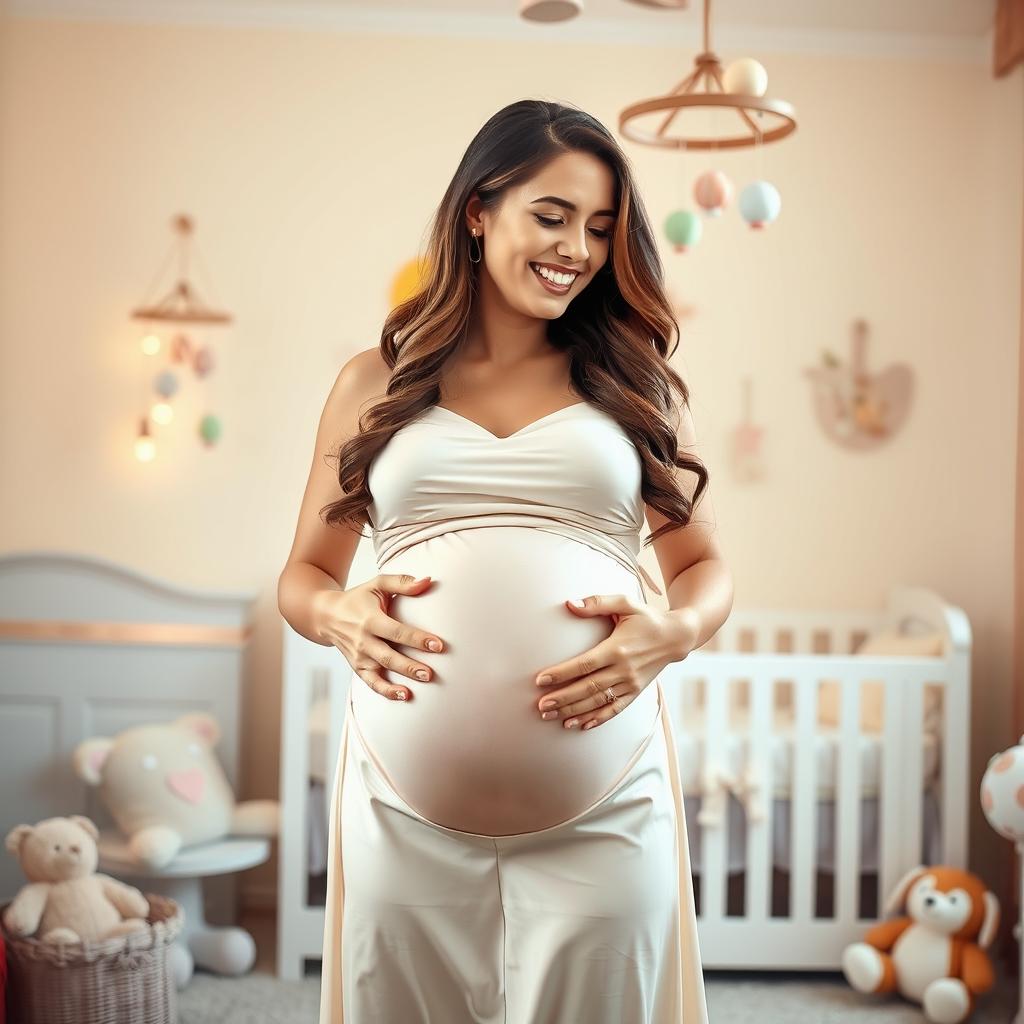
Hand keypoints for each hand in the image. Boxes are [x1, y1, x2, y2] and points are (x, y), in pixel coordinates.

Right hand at [314, 574, 444, 701]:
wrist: (326, 615)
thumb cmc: (358, 598)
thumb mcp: (377, 584)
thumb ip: (402, 583)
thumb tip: (428, 581)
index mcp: (370, 620)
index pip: (397, 632)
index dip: (418, 639)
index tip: (438, 645)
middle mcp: (363, 640)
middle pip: (389, 656)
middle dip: (410, 666)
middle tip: (431, 673)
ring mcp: (359, 657)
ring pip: (381, 672)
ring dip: (401, 680)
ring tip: (423, 684)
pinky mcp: (357, 667)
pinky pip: (371, 683)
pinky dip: (386, 691)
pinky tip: (404, 695)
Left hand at [534, 593, 696, 730]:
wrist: (677, 637)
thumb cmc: (647, 618)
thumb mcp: (625, 603)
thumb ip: (597, 602)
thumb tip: (570, 603)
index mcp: (617, 648)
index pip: (584, 665)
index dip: (562, 673)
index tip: (541, 680)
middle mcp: (624, 670)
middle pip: (588, 688)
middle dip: (563, 698)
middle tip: (541, 706)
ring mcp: (631, 684)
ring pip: (599, 702)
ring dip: (575, 711)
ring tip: (552, 717)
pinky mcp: (636, 692)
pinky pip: (615, 709)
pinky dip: (598, 719)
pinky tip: (581, 725)